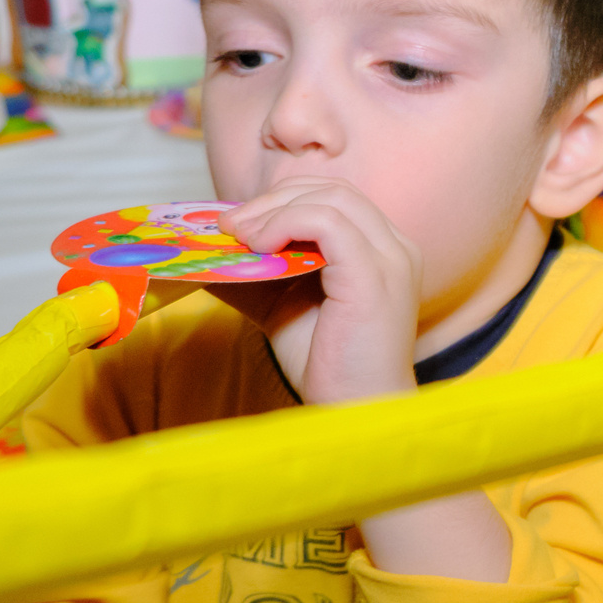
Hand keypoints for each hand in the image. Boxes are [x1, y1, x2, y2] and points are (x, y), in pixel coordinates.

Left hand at [219, 179, 422, 404]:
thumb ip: (257, 276)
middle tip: (230, 225)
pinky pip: (326, 222)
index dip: (283, 201)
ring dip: (273, 210)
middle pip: (332, 190)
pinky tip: (259, 246)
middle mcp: (395, 246)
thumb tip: (206, 256)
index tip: (239, 223)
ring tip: (239, 236)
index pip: (334, 199)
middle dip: (273, 200)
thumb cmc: (328, 366)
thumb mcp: (284, 308)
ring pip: (329, 198)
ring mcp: (390, 258)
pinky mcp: (373, 273)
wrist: (355, 412)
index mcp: (382, 251)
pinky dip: (285, 223)